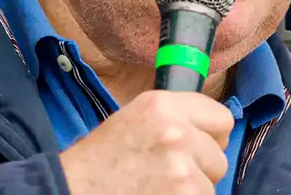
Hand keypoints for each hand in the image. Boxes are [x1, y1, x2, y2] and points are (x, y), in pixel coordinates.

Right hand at [59, 90, 234, 194]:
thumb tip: (216, 131)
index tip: (196, 147)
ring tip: (157, 187)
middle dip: (200, 169)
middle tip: (166, 174)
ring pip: (211, 185)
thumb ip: (177, 118)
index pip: (222, 120)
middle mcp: (175, 132)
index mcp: (163, 105)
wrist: (68, 192)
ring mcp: (180, 169)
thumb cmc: (100, 161)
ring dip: (190, 190)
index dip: (210, 137)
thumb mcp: (136, 119)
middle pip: (219, 157)